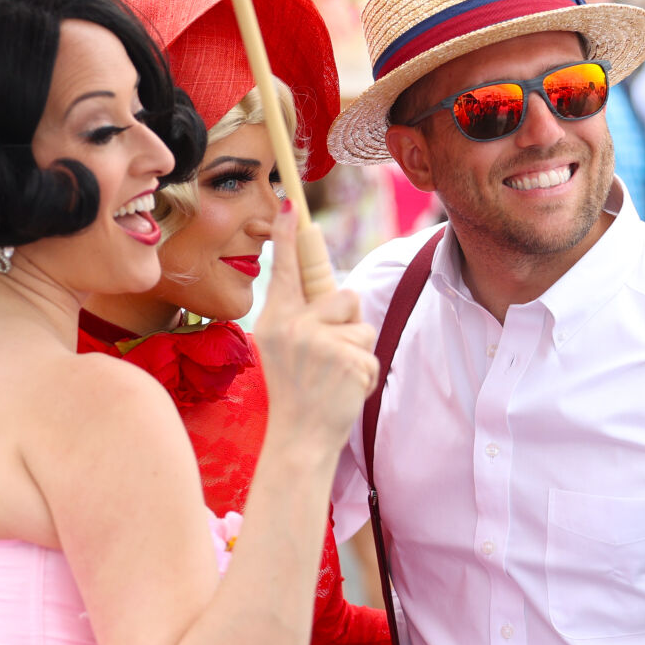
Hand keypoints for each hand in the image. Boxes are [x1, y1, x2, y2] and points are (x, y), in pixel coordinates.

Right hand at [255, 205, 378, 452]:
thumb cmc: (295, 390)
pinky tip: (344, 389)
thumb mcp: (280, 346)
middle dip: (347, 320)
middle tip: (328, 353)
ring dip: (357, 348)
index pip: (284, 269)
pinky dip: (364, 372)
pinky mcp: (347, 359)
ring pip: (362, 322)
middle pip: (344, 295)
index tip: (290, 205)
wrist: (299, 438)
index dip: (288, 235)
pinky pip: (369, 350)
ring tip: (335, 374)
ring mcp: (320, 342)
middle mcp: (293, 326)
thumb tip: (332, 289)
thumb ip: (299, 316)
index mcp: (274, 319)